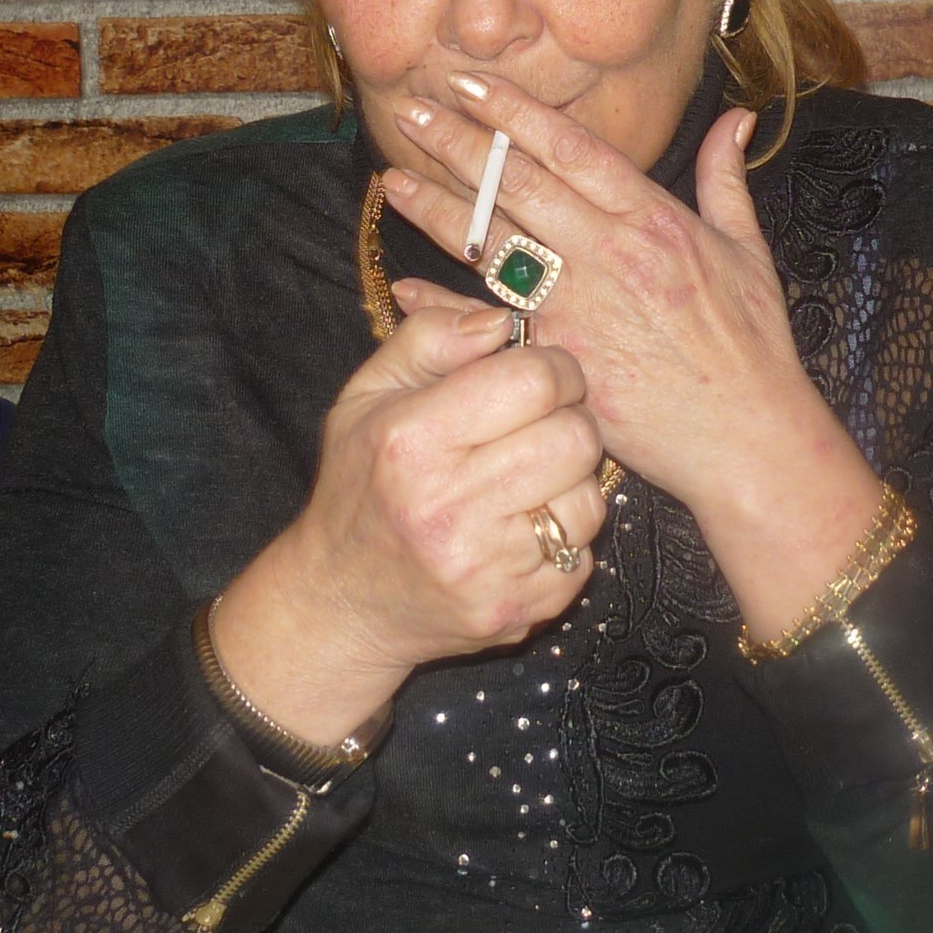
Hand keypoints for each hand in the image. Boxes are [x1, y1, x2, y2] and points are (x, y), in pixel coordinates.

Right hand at [211, 302, 608, 747]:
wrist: (342, 602)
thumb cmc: (360, 484)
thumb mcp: (369, 396)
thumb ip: (430, 339)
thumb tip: (501, 322)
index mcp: (412, 441)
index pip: (533, 381)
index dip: (553, 367)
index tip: (542, 375)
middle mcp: (450, 508)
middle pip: (574, 437)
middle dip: (570, 420)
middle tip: (544, 423)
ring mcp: (487, 569)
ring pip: (589, 498)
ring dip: (571, 481)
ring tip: (531, 479)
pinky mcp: (520, 610)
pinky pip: (583, 553)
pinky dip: (565, 535)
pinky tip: (524, 528)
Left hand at [380, 72, 884, 635]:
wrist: (746, 437)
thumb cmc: (751, 348)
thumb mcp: (748, 251)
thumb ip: (727, 179)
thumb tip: (735, 117)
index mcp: (653, 218)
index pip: (569, 148)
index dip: (512, 111)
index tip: (468, 83)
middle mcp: (609, 253)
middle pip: (516, 184)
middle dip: (456, 141)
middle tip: (409, 106)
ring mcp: (578, 307)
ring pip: (492, 245)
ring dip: (436, 209)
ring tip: (391, 180)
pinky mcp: (558, 359)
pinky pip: (488, 324)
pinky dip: (442, 307)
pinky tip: (404, 286)